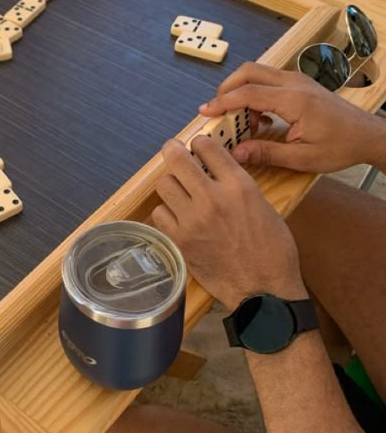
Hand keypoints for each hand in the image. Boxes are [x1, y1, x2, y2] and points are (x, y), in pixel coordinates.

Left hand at [153, 138, 304, 310]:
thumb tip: (217, 172)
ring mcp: (192, 220)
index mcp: (239, 186)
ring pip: (164, 184)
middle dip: (173, 150)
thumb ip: (238, 186)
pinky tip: (176, 216)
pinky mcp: (180, 240)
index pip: (208, 147)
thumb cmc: (273, 250)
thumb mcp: (263, 207)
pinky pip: (160, 214)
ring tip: (179, 189)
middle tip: (173, 150)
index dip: (199, 143)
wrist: (264, 289)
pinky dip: (166, 212)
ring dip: (171, 184)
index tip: (197, 146)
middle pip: (177, 160)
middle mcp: (212, 198)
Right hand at [199, 62, 382, 172]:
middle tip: (216, 112)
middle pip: (249, 72)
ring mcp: (297, 80)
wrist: (368, 135)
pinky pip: (268, 80)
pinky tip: (258, 119)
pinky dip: (255, 94)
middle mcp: (294, 83)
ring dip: (241, 92)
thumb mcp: (303, 157)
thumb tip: (236, 153)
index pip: (248, 93)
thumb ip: (267, 153)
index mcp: (294, 100)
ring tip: (241, 122)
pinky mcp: (299, 84)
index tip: (205, 112)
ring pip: (257, 73)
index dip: (223, 102)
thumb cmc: (341, 146)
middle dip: (227, 89)